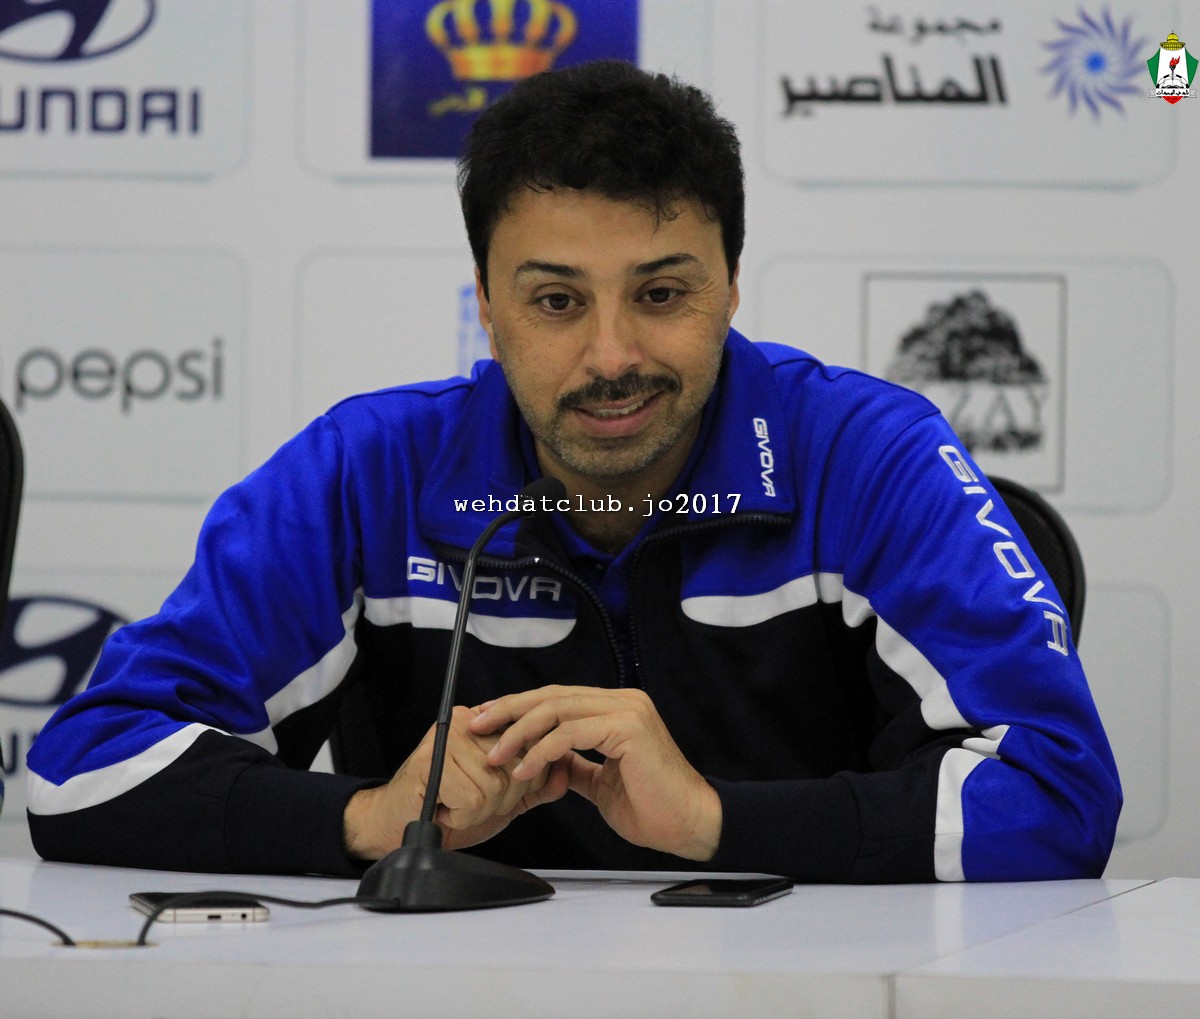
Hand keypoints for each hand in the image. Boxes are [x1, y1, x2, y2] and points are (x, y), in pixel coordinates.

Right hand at [343, 705, 569, 859]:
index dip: (521, 782)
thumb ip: (536, 784)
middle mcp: (468, 722)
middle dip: (500, 799)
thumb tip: (566, 767)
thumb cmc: (447, 808)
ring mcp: (448, 736)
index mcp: (486, 724)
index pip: (532, 748)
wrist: (400, 826)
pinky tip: (444, 809)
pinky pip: (473, 798)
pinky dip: (461, 816)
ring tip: (455, 805)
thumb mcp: (502, 796)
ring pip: (495, 784)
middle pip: (517, 767)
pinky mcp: (432, 759)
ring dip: (478, 810)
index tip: (492, 792)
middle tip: (469, 802)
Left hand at [469, 686, 721, 861]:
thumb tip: (549, 760)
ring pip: (557, 709)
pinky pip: (571, 733)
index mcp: (617, 709)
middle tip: (477, 726)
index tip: (487, 721)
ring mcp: (627, 711)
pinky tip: (524, 769)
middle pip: (552, 696)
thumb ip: (577, 765)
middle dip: (509, 711)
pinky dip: (541, 751)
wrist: (690, 824)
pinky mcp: (628, 727)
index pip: (558, 698)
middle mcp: (623, 701)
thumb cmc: (654, 807)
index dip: (519, 707)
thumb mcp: (602, 783)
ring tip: (496, 755)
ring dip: (519, 733)